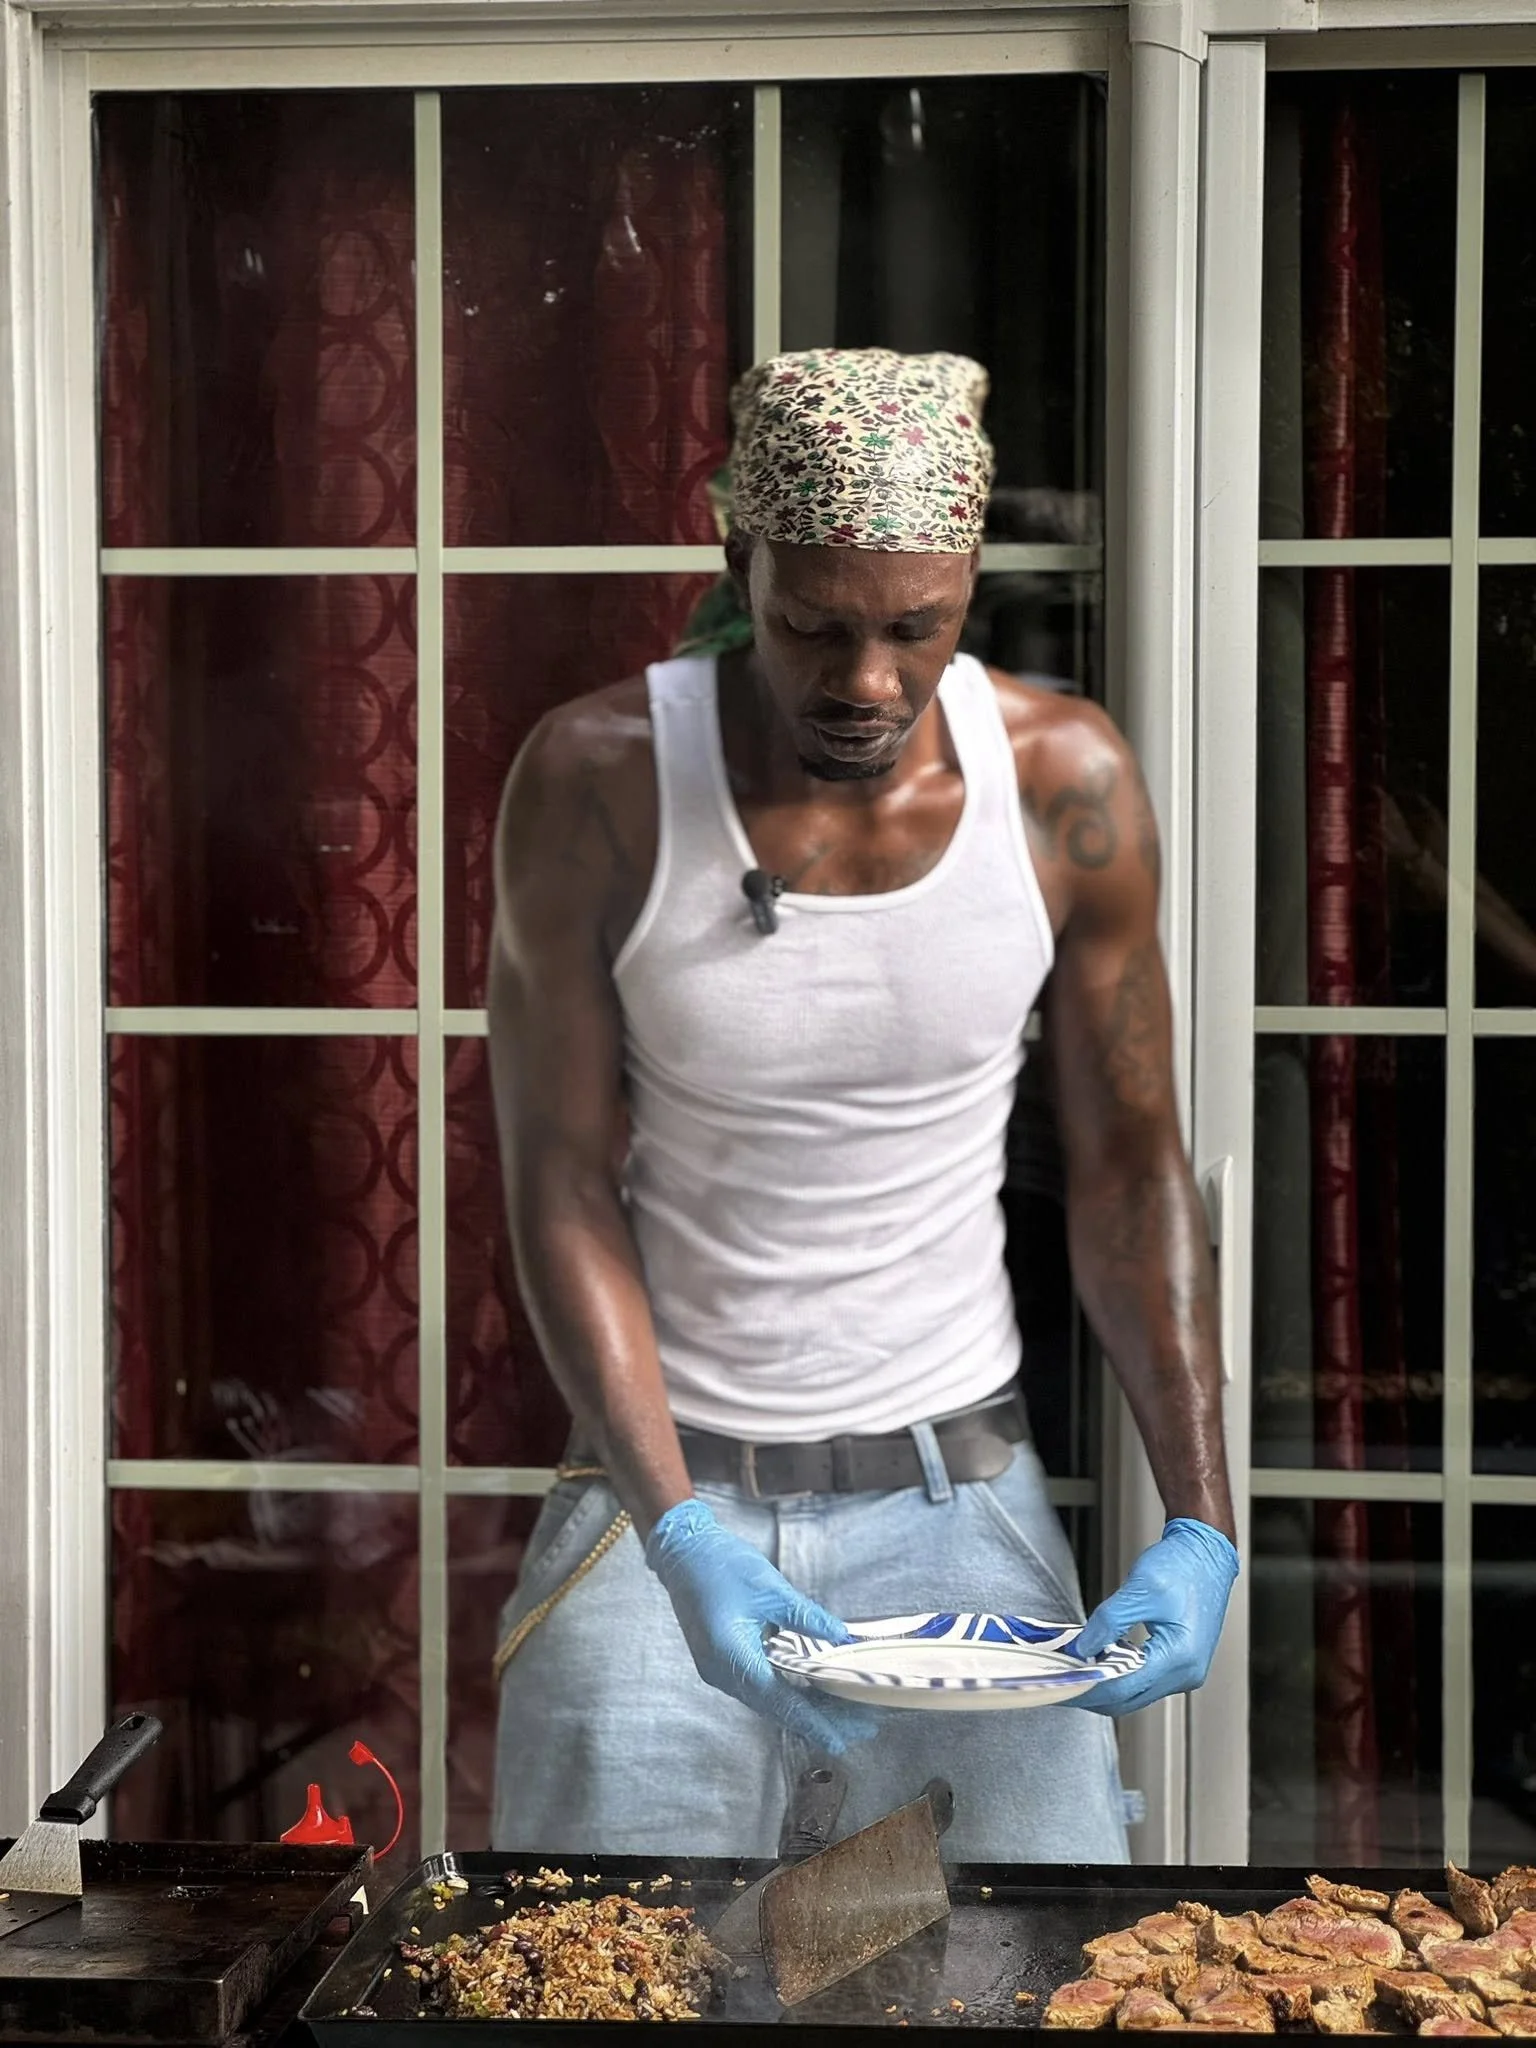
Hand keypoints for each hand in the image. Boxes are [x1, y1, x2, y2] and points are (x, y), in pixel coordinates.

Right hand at [645, 1499, 879, 1753]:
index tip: (840, 1740)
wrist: (684, 1552)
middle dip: (819, 1718)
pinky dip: (788, 1690)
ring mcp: (720, 1670)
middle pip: (777, 1707)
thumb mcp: (771, 1588)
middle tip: (860, 1723)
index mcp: (731, 1656)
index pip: (779, 1701)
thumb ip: (807, 1618)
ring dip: (806, 1706)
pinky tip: (814, 1689)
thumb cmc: (720, 1564)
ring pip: (769, 1699)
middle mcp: (722, 1672)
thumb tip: (841, 1637)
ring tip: (845, 1709)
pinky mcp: (723, 1662)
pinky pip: (760, 1685)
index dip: (813, 1723)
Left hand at [1070, 1517, 1238, 1715]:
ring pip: (1134, 1694)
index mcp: (1180, 1657)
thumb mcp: (1140, 1589)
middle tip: (1060, 1681)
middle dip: (1091, 1692)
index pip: (1123, 1688)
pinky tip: (1099, 1662)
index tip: (1061, 1683)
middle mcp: (1186, 1673)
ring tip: (1075, 1670)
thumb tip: (1083, 1648)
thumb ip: (1108, 1621)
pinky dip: (1118, 1675)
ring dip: (1104, 1685)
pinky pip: (1143, 1681)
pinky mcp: (1179, 1665)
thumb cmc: (1183, 1566)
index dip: (1087, 1687)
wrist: (1207, 1554)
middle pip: (1128, 1699)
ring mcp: (1185, 1672)